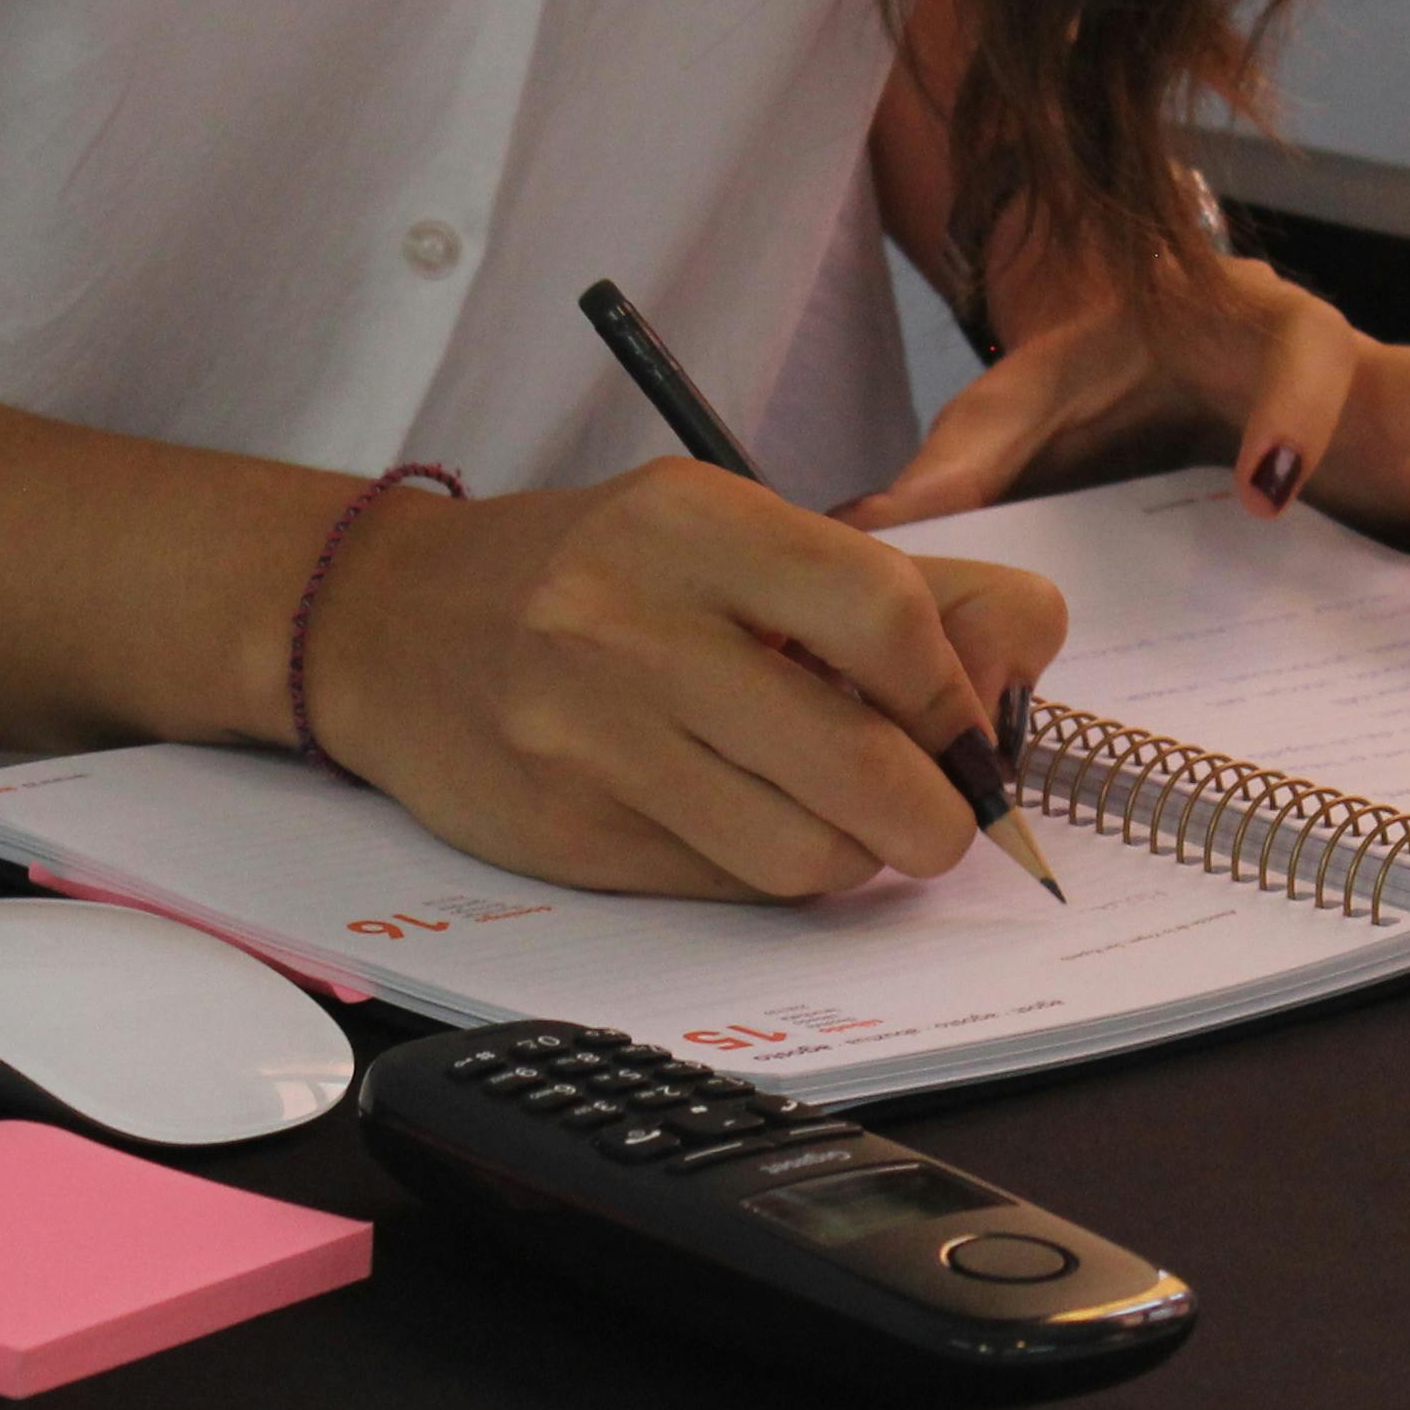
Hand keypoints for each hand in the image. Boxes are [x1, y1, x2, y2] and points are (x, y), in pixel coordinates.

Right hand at [304, 458, 1069, 900]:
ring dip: (852, 856)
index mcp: (695, 522)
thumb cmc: (596, 576)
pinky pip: (725, 887)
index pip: (887, 613)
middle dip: (937, 815)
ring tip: (831, 814)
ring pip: (804, 855)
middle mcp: (632, 623)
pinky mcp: (566, 833)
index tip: (961, 726)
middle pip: (866, 766)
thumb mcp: (737, 534)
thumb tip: (1021, 672)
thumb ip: (902, 586)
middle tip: (937, 813)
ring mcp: (589, 737)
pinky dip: (763, 870)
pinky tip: (734, 817)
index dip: (955, 694)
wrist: (389, 625)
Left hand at [843, 252, 1409, 618]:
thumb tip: (872, 532)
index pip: (1299, 346)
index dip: (1294, 410)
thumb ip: (958, 456)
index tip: (1268, 489)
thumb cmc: (1088, 368)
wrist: (1138, 333)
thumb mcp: (1019, 395)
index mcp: (1257, 331)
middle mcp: (1358, 373)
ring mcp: (1405, 433)